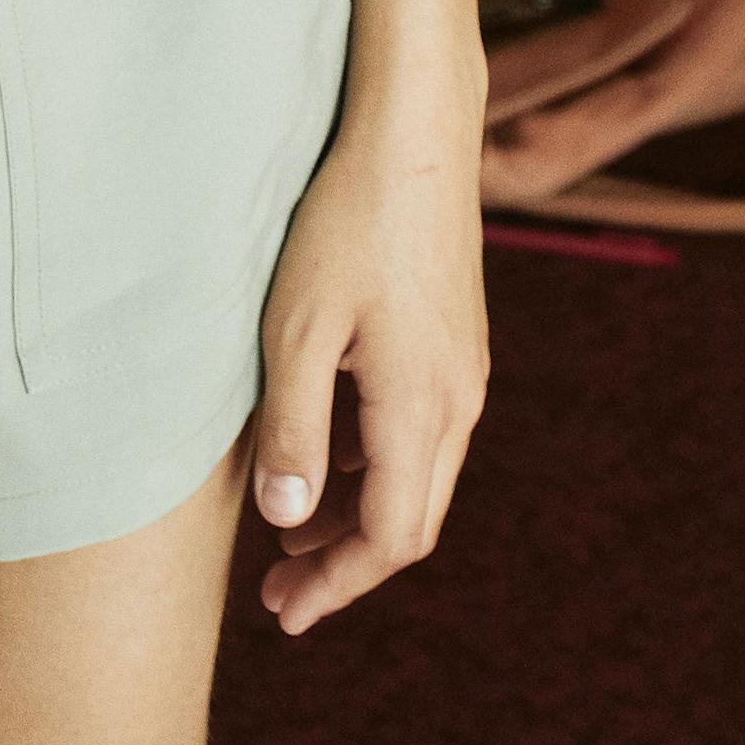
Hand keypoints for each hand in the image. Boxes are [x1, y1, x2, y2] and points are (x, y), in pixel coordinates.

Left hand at [247, 101, 487, 634]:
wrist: (415, 132)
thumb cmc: (346, 223)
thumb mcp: (296, 331)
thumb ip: (294, 432)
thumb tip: (289, 523)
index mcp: (422, 406)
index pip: (392, 538)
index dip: (338, 585)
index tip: (283, 613)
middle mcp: (459, 398)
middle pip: (414, 520)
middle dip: (347, 566)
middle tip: (279, 594)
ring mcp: (465, 368)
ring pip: (422, 477)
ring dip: (360, 517)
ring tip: (290, 532)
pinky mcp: (458, 340)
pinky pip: (426, 433)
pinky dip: (377, 469)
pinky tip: (328, 454)